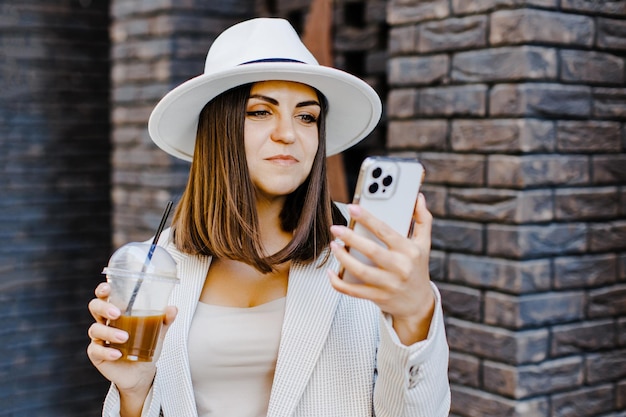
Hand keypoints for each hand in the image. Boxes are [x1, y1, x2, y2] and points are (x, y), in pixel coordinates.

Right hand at [87, 282, 176, 412]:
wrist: (143, 372)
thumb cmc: (146, 346)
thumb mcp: (158, 331)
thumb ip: (165, 319)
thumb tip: (172, 308)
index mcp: (118, 312)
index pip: (105, 296)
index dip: (103, 290)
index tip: (107, 288)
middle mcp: (106, 322)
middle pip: (95, 308)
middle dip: (104, 308)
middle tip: (117, 313)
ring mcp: (99, 338)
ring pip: (95, 329)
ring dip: (110, 332)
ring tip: (125, 337)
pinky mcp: (97, 355)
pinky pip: (96, 350)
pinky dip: (107, 352)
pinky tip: (117, 354)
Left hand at [328, 194, 434, 344]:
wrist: (418, 303)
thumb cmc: (418, 269)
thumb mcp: (424, 244)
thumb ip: (422, 219)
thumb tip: (418, 197)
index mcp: (409, 251)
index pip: (386, 231)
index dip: (367, 219)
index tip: (353, 208)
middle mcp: (400, 268)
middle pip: (371, 251)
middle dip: (350, 238)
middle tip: (336, 228)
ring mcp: (388, 285)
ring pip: (360, 271)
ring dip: (343, 258)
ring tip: (334, 246)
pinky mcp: (378, 297)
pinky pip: (354, 291)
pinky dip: (338, 283)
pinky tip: (330, 272)